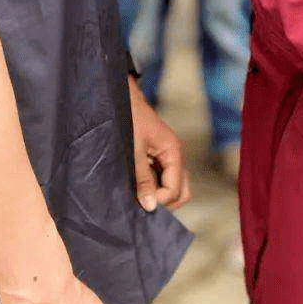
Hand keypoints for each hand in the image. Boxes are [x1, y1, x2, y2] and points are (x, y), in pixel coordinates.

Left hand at [129, 79, 189, 212]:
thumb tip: (150, 206)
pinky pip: (162, 178)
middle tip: (143, 204)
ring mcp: (167, 156)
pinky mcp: (157, 156)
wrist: (121, 97)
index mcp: (173, 152)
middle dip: (166, 202)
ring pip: (173, 185)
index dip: (160, 200)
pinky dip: (153, 187)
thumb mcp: (134, 151)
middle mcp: (174, 155)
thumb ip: (143, 179)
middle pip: (182, 190)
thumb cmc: (129, 119)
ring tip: (139, 198)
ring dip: (159, 195)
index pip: (176, 189)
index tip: (140, 203)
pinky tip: (137, 188)